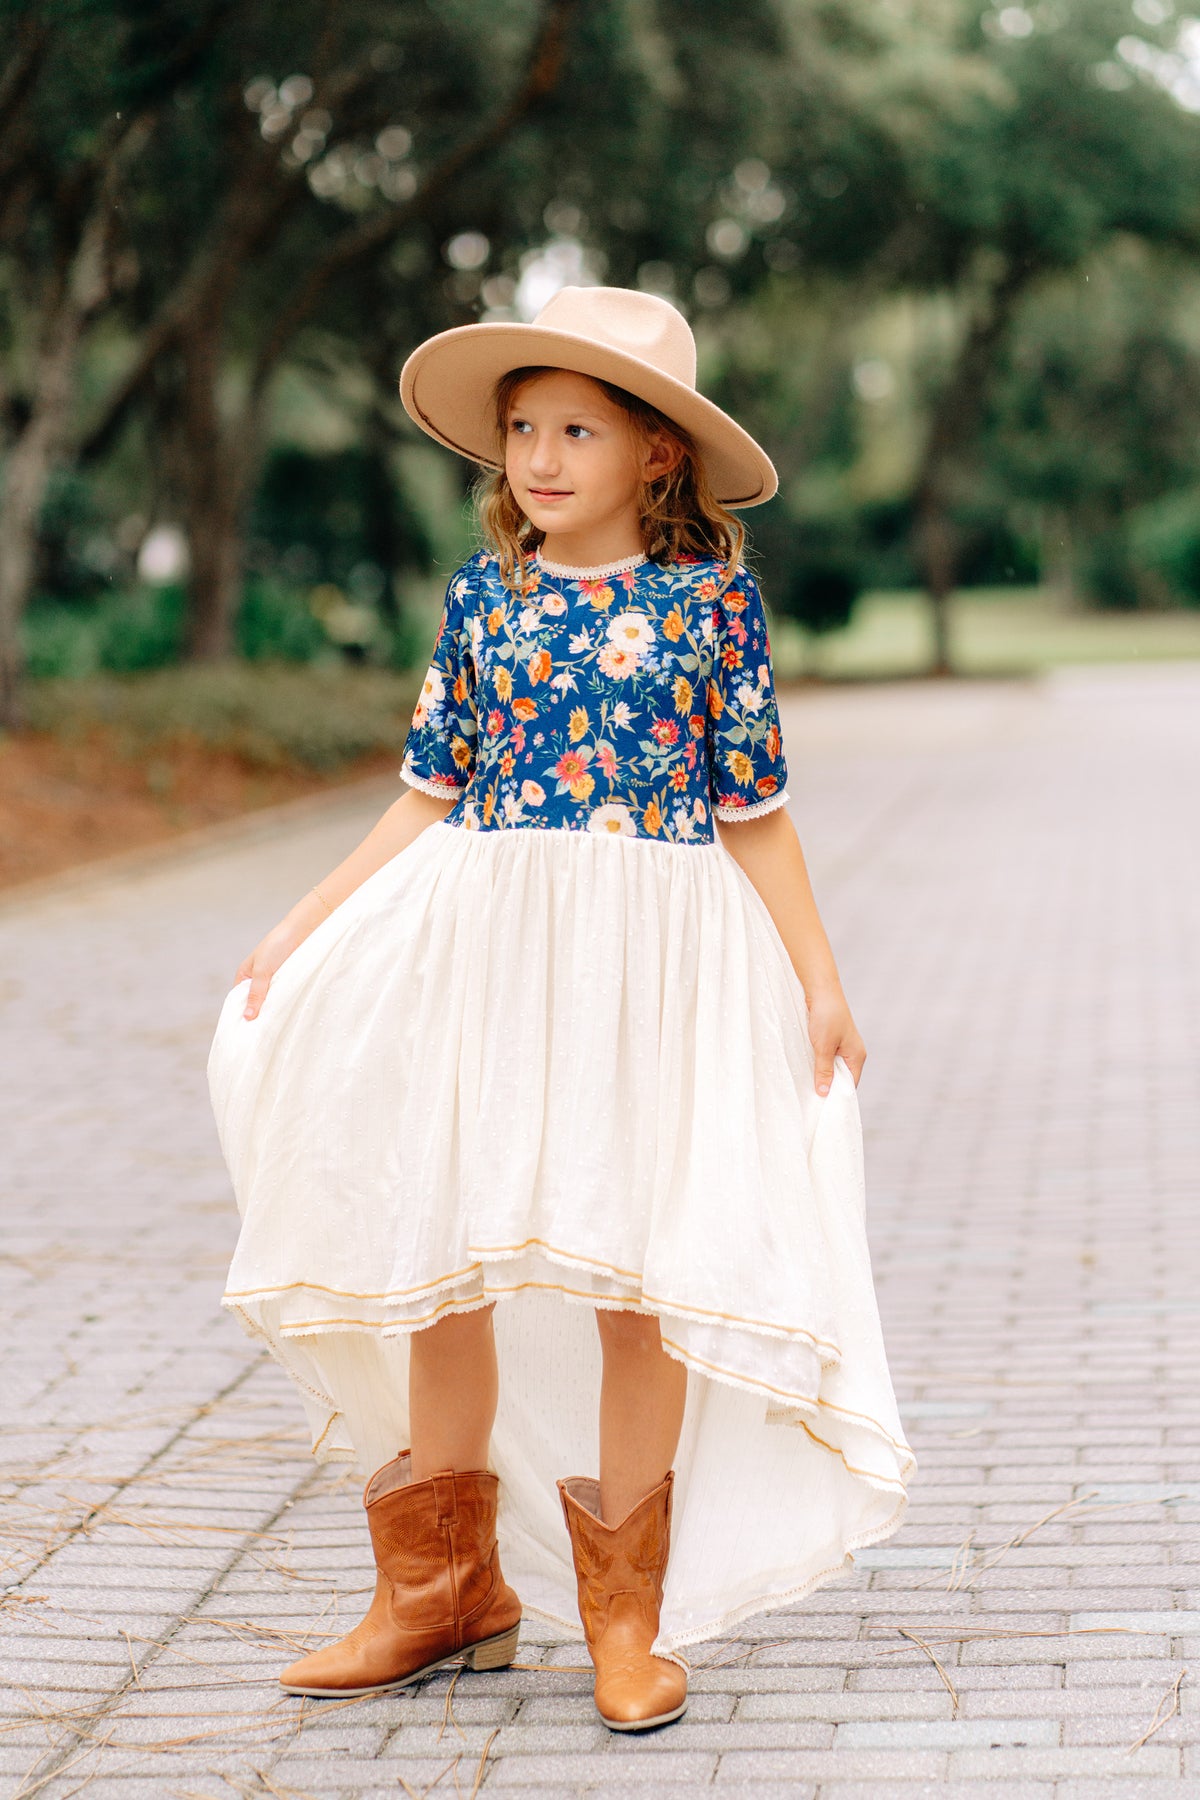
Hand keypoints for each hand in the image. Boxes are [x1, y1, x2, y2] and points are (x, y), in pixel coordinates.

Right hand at [235, 893, 326, 1020]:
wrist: (303, 930)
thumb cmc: (277, 945)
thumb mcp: (263, 971)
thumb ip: (256, 994)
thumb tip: (247, 1017)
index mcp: (245, 976)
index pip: (239, 1001)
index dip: (242, 1014)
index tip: (246, 1032)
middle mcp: (258, 980)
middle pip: (256, 1003)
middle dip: (259, 1015)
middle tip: (261, 1034)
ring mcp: (274, 982)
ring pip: (271, 1002)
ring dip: (273, 1011)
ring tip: (274, 1029)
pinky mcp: (288, 982)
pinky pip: (284, 997)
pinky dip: (285, 1004)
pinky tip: (287, 1015)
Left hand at [805, 983, 866, 1095]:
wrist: (821, 989)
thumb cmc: (826, 1016)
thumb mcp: (823, 1047)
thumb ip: (824, 1070)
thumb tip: (824, 1093)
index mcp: (857, 1056)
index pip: (850, 1085)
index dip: (837, 1097)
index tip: (823, 1109)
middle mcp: (852, 1052)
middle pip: (842, 1078)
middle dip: (828, 1087)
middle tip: (812, 1101)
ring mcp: (842, 1046)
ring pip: (832, 1068)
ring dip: (821, 1074)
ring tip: (808, 1088)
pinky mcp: (832, 1039)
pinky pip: (826, 1058)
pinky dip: (818, 1064)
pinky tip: (806, 1069)